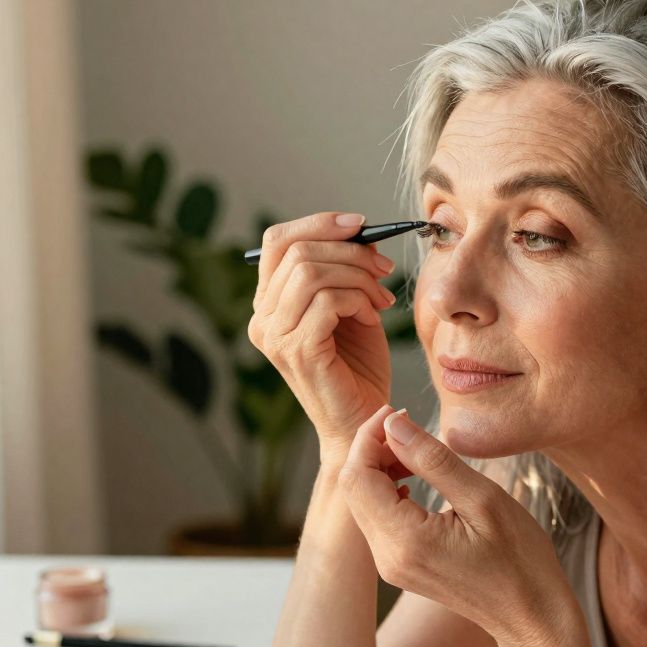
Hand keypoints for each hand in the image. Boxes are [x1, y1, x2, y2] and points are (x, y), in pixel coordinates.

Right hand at [247, 212, 397, 449]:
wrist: (364, 422)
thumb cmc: (358, 367)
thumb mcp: (351, 305)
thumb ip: (344, 269)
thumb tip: (358, 231)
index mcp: (269, 302)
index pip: (278, 241)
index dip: (319, 224)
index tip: (361, 224)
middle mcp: (263, 318)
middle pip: (298, 251)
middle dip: (351, 252)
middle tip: (384, 269)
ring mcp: (275, 336)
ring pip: (312, 272)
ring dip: (358, 277)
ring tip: (380, 299)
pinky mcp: (297, 351)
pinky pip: (327, 301)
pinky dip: (359, 300)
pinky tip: (373, 317)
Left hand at [337, 405, 574, 646]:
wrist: (532, 617)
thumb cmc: (521, 559)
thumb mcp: (483, 498)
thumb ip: (432, 459)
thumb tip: (393, 424)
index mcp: (405, 541)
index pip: (358, 476)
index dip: (368, 436)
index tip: (398, 410)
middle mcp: (387, 557)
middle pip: (352, 487)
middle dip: (371, 447)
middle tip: (407, 422)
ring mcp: (390, 565)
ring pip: (362, 501)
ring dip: (379, 466)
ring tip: (415, 447)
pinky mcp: (398, 566)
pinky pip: (377, 517)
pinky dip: (387, 488)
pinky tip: (415, 475)